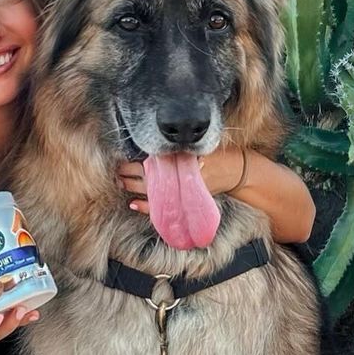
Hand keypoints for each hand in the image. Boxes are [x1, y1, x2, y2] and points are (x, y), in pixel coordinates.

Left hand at [116, 148, 247, 217]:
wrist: (237, 172)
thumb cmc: (219, 156)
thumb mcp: (201, 148)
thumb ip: (181, 150)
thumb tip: (158, 151)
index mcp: (179, 162)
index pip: (150, 162)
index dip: (133, 162)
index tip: (120, 160)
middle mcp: (177, 177)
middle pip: (146, 176)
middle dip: (129, 174)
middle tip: (116, 172)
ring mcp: (179, 190)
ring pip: (149, 191)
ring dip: (132, 188)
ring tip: (120, 184)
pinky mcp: (182, 200)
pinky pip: (161, 207)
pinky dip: (146, 207)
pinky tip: (133, 204)